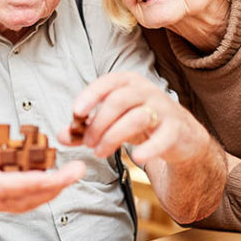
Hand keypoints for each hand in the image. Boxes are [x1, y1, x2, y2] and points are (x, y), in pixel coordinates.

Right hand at [0, 123, 84, 213]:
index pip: (5, 186)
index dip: (31, 182)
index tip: (54, 175)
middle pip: (23, 198)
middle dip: (53, 185)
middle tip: (76, 170)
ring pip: (28, 202)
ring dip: (54, 190)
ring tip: (74, 173)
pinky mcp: (2, 203)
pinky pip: (28, 200)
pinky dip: (46, 191)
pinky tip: (60, 179)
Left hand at [58, 72, 209, 164]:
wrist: (180, 136)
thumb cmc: (140, 123)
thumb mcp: (112, 122)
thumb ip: (86, 129)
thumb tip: (61, 135)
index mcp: (128, 83)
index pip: (107, 83)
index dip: (90, 95)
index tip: (76, 112)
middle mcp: (146, 91)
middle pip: (118, 101)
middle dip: (99, 123)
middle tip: (88, 143)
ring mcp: (163, 109)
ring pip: (136, 118)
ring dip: (114, 136)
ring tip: (100, 152)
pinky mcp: (175, 130)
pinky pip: (161, 138)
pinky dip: (148, 148)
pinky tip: (136, 158)